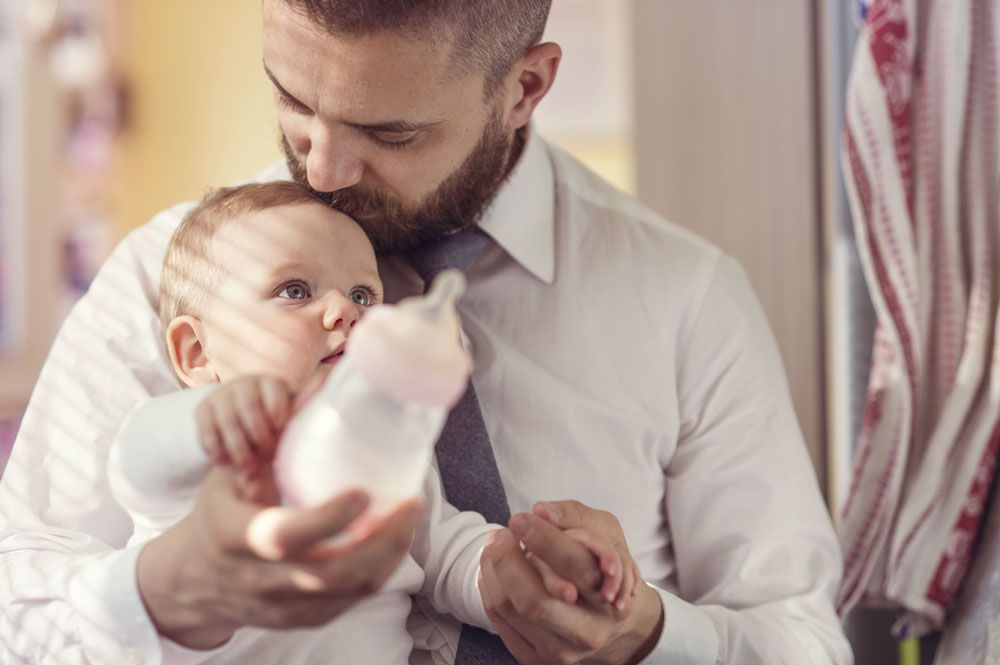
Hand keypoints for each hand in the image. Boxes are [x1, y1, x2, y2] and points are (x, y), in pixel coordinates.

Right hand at [136, 465, 422, 648]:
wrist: (193, 580)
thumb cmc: (220, 513)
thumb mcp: (229, 475)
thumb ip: (272, 439)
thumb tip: (322, 383)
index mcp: (236, 536)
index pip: (284, 535)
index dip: (328, 518)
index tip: (363, 492)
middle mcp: (258, 578)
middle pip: (331, 573)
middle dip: (382, 541)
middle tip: (411, 504)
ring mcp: (281, 606)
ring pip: (347, 591)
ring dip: (389, 556)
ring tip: (409, 519)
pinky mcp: (300, 620)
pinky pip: (349, 603)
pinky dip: (378, 573)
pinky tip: (392, 544)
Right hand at [195, 375, 292, 473]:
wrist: (240, 425)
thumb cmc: (272, 427)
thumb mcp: (285, 425)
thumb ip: (290, 428)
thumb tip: (300, 432)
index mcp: (270, 383)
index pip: (274, 388)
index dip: (278, 408)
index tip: (280, 428)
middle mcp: (244, 384)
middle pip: (250, 405)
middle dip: (260, 434)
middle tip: (267, 456)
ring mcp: (221, 395)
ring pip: (228, 420)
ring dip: (239, 447)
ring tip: (248, 468)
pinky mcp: (202, 409)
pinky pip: (207, 430)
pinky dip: (217, 449)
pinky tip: (226, 463)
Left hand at [479, 501, 663, 664]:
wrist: (612, 624)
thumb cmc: (603, 568)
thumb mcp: (604, 533)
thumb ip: (574, 517)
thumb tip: (540, 511)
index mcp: (610, 598)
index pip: (576, 566)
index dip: (543, 540)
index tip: (519, 519)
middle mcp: (588, 631)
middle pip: (535, 599)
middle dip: (507, 559)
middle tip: (500, 533)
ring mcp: (560, 651)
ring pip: (510, 609)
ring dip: (492, 570)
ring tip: (494, 544)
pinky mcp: (536, 660)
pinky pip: (500, 622)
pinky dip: (489, 589)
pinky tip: (491, 569)